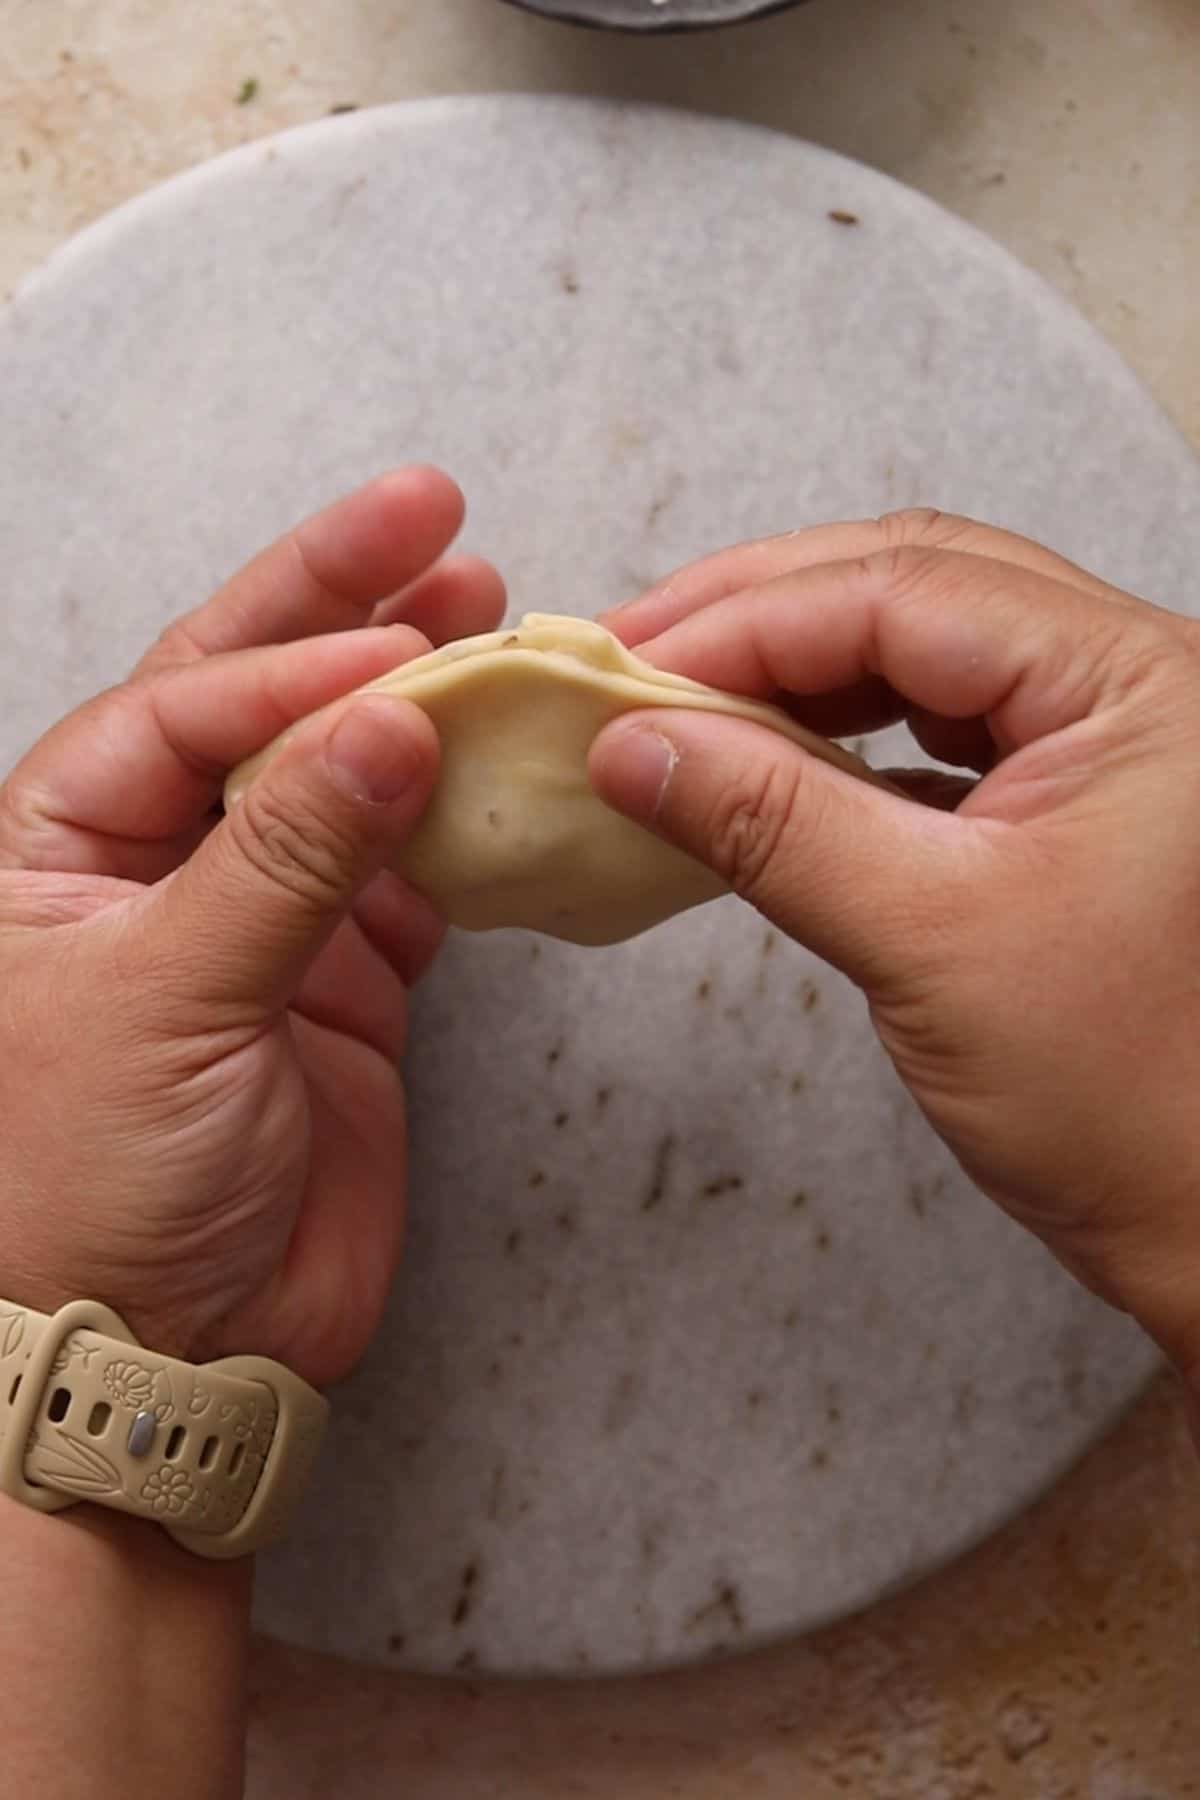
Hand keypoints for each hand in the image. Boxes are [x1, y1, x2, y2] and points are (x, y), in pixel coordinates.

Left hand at [0, 468, 504, 1385]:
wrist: (162, 1356)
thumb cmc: (87, 1187)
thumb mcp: (167, 999)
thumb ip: (287, 857)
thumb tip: (394, 719)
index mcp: (58, 844)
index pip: (184, 707)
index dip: (291, 660)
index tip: (399, 639)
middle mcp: (158, 862)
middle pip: (256, 698)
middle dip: (339, 606)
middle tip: (435, 518)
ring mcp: (261, 919)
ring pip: (348, 773)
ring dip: (416, 696)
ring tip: (490, 609)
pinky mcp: (346, 981)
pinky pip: (413, 870)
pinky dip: (464, 817)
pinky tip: (509, 756)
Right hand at [590, 509, 1199, 1386]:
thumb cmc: (1130, 1102)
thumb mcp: (927, 940)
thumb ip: (771, 821)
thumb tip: (631, 744)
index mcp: (1136, 683)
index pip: (905, 590)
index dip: (745, 619)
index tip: (623, 670)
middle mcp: (1132, 682)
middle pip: (912, 587)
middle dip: (760, 617)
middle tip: (629, 660)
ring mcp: (1105, 737)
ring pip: (920, 649)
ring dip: (792, 672)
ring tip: (676, 707)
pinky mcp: (1070, 800)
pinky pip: (935, 727)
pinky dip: (836, 736)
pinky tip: (761, 766)